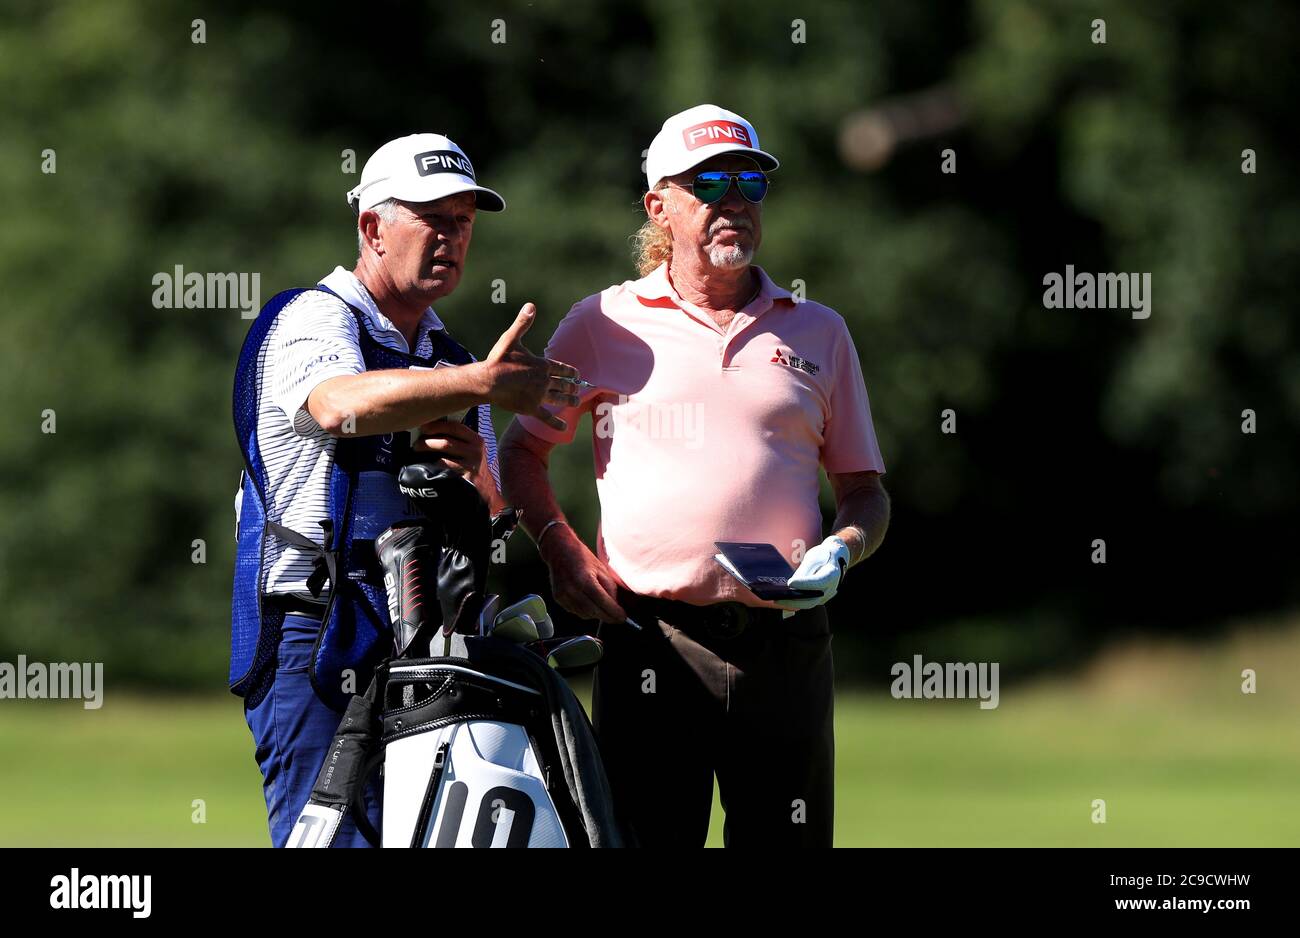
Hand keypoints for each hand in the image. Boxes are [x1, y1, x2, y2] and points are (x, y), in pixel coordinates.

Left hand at [412, 420, 502, 511]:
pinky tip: (426, 468)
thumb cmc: (471, 464)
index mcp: (476, 440)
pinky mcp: (464, 481)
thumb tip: (430, 430)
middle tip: (417, 444)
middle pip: (446, 443)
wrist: (483, 488)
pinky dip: (432, 469)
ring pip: (443, 460)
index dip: (437, 426)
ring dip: (427, 456)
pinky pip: (443, 473)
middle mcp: (475, 452)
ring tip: (418, 454)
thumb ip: (457, 438)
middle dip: (427, 442)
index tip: (424, 427)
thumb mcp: (471, 449)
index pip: (455, 427)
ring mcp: (470, 467)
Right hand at [482, 303, 582, 431]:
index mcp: (543, 364)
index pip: (563, 368)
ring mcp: (539, 395)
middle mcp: (545, 380)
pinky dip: (557, 424)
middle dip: (573, 386)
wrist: (488, 381)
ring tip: (576, 402)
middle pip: (564, 384)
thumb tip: (531, 306)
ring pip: (560, 399)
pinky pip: (547, 417)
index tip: (577, 374)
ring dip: (570, 400)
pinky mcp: (532, 408)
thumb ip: (523, 323)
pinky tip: (565, 428)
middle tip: (579, 388)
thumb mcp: (511, 338)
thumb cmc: (499, 359)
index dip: (571, 371)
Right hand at [539, 524, 627, 623]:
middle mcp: (573, 590)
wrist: (559, 550)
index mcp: (586, 580)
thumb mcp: (602, 569)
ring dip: (596, 614)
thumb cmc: (582, 557)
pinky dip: (585, 611)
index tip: (622, 617)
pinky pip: (576, 611)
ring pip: (585, 615)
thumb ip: (610, 589)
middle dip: (608, 617)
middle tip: (616, 617)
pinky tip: (590, 602)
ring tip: (602, 606)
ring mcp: (564, 596)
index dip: (615, 613)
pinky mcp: (559, 599)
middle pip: (595, 612)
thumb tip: (615, 605)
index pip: (604, 603)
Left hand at [775, 536, 850, 610]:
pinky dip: (796, 602)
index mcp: (832, 574)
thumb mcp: (813, 558)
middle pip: (812, 599)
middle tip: (777, 599)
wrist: (836, 558)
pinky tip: (783, 599)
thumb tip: (791, 585)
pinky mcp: (820, 598)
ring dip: (792, 604)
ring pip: (809, 603)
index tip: (790, 583)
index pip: (818, 582)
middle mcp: (831, 589)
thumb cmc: (822, 555)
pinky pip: (808, 602)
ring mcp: (827, 596)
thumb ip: (804, 571)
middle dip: (793, 601)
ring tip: (776, 600)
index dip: (804, 584)